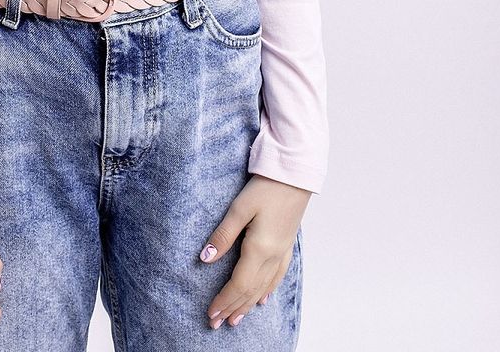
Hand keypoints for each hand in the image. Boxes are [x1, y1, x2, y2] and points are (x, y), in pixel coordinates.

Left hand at [199, 174, 309, 329]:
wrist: (294, 175)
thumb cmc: (266, 188)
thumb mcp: (239, 208)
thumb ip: (223, 235)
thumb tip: (205, 259)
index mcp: (259, 249)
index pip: (239, 284)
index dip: (224, 300)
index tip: (211, 313)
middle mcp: (273, 256)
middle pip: (250, 291)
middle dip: (233, 308)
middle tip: (217, 323)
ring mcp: (282, 252)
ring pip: (263, 287)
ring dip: (247, 304)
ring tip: (235, 318)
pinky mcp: (286, 245)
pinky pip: (276, 277)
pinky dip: (266, 291)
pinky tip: (262, 299)